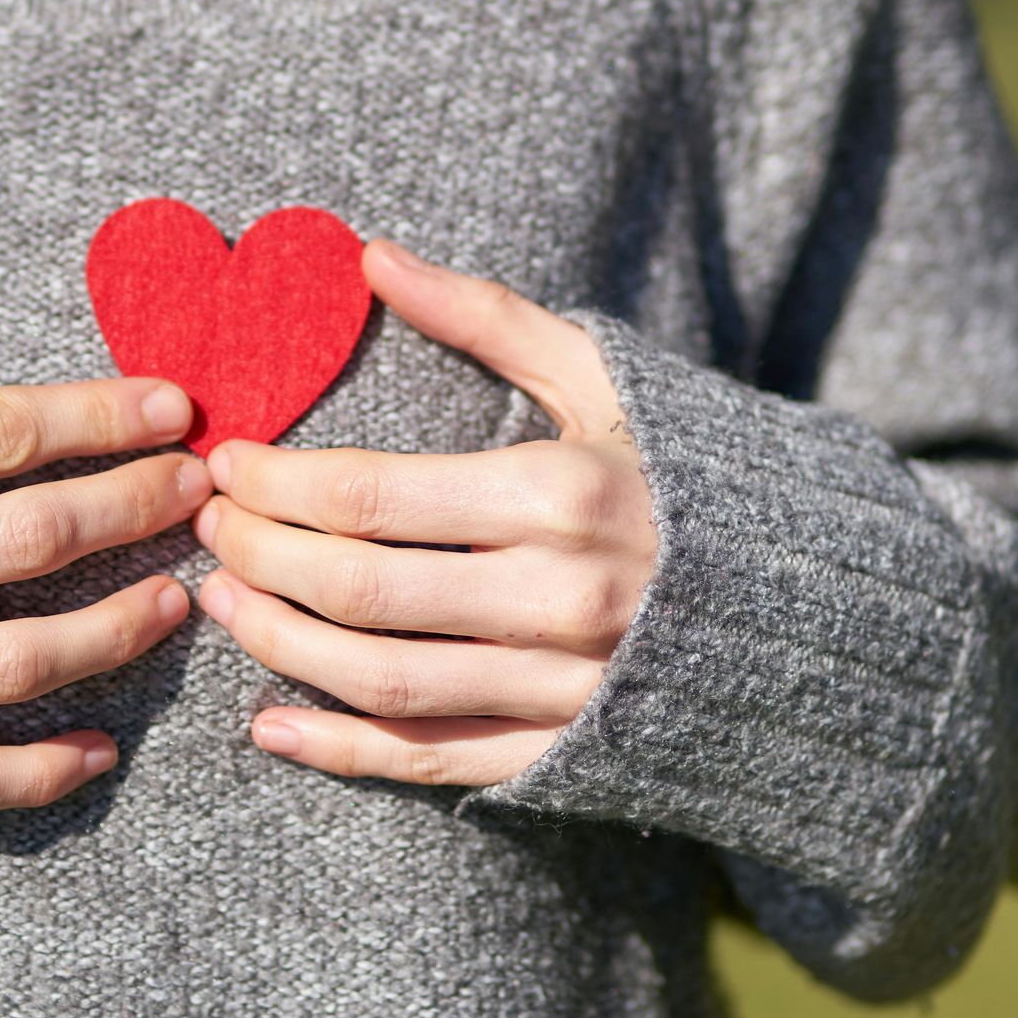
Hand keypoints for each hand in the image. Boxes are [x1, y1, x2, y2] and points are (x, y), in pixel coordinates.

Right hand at [0, 293, 202, 823]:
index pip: (1, 432)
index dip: (103, 416)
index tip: (174, 407)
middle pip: (35, 532)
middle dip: (139, 505)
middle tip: (209, 490)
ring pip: (21, 656)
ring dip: (117, 627)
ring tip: (177, 603)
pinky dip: (41, 770)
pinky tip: (98, 751)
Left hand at [192, 241, 656, 786]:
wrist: (811, 607)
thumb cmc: (684, 472)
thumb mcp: (598, 377)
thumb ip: (482, 315)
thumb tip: (370, 255)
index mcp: (560, 493)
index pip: (369, 495)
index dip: (277, 483)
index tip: (226, 461)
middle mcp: (559, 598)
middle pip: (357, 587)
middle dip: (258, 554)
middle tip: (205, 525)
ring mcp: (560, 688)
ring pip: (379, 679)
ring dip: (278, 644)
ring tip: (220, 603)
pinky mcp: (561, 757)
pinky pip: (427, 762)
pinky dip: (339, 750)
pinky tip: (269, 724)